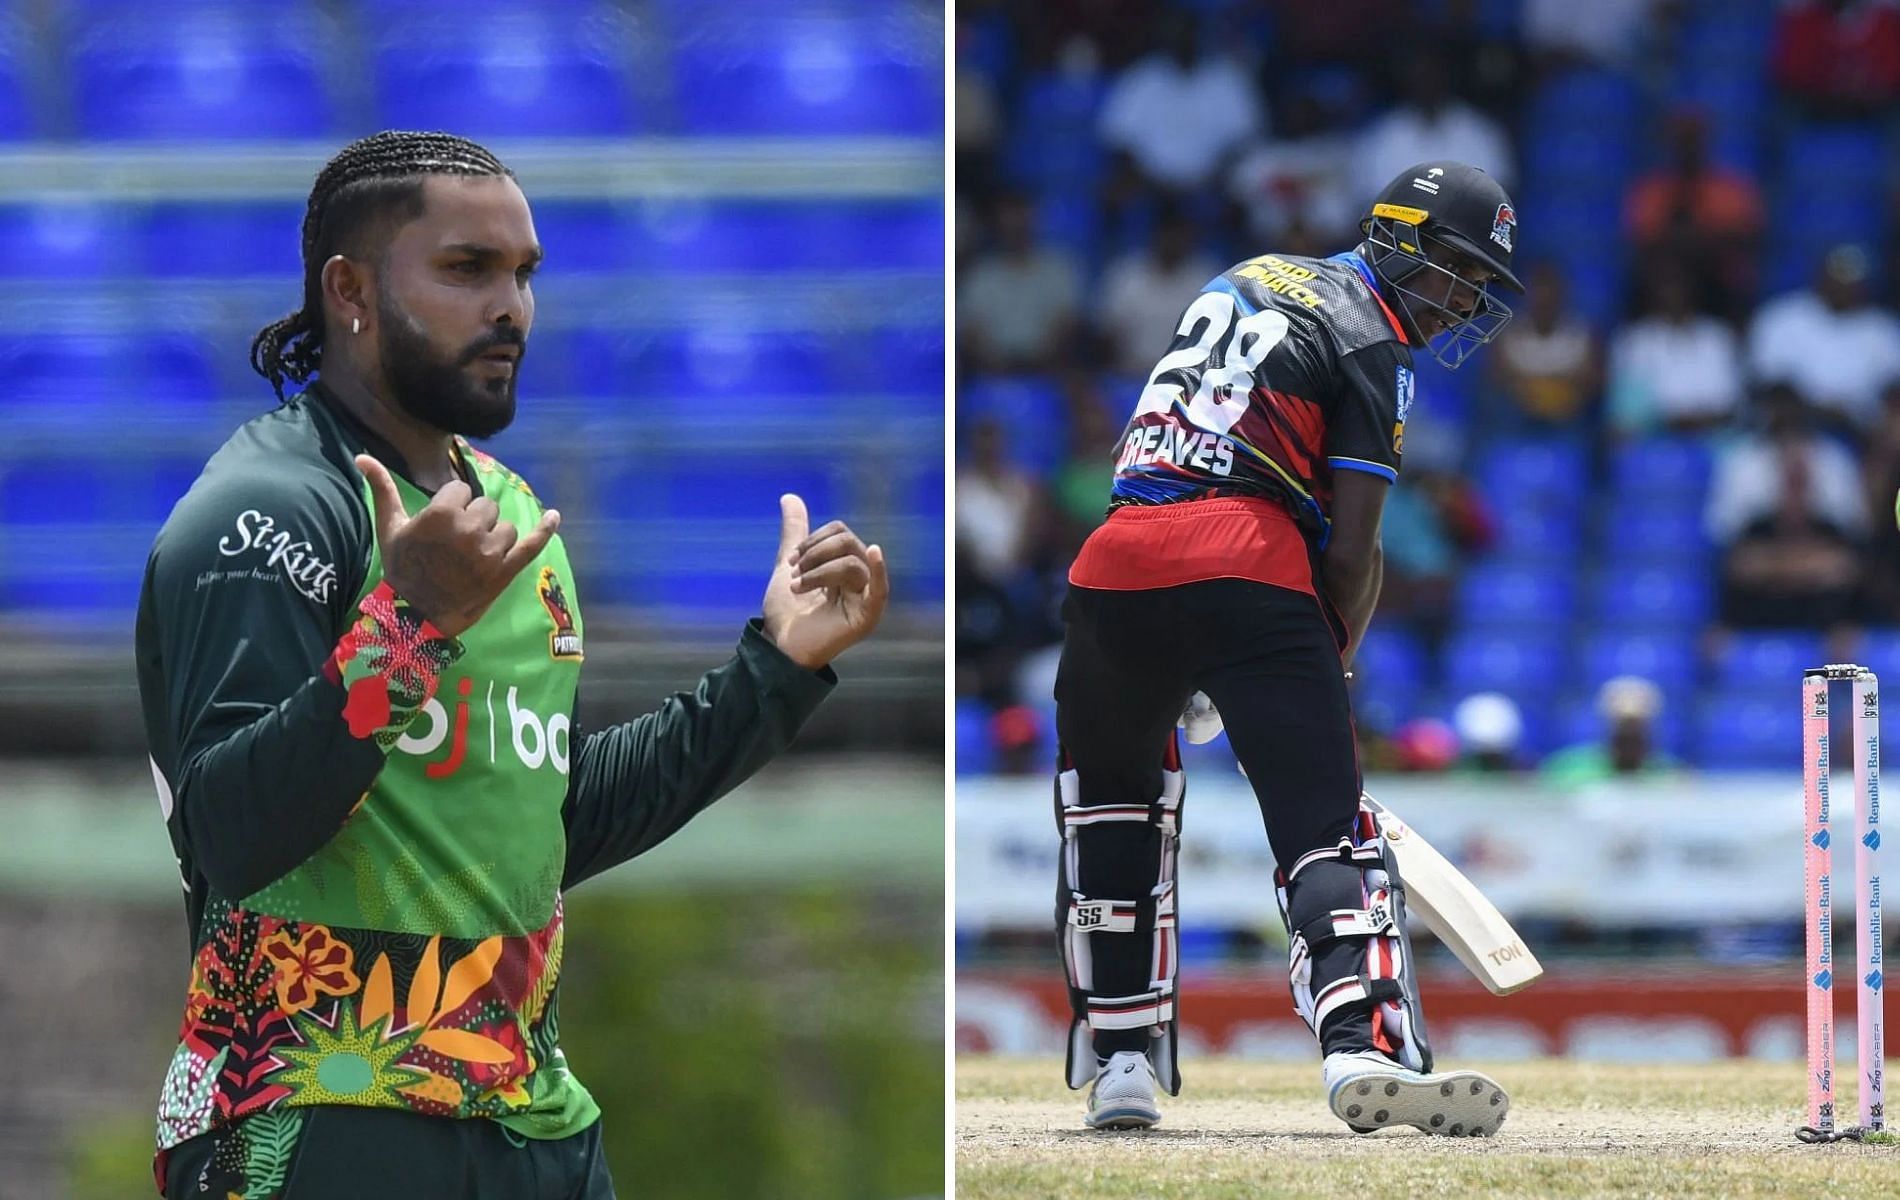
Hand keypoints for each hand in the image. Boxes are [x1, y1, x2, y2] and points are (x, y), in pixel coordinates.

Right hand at [355, 454, 558, 637]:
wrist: (415, 615)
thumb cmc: (401, 568)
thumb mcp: (390, 527)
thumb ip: (382, 489)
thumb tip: (361, 456)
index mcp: (442, 513)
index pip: (461, 492)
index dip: (451, 507)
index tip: (439, 528)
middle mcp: (469, 529)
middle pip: (485, 507)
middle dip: (473, 521)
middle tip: (454, 546)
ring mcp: (490, 551)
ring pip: (504, 526)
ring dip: (493, 537)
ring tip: (472, 557)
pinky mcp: (505, 571)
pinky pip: (531, 545)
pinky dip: (545, 530)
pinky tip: (554, 516)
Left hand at [762, 494, 888, 670]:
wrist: (779, 647)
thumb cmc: (787, 613)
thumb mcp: (789, 566)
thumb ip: (795, 534)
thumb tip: (789, 497)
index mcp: (845, 567)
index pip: (840, 533)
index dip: (814, 540)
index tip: (791, 560)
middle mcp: (859, 579)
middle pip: (846, 543)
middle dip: (815, 554)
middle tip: (795, 575)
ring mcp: (865, 597)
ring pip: (851, 562)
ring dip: (818, 571)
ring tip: (799, 587)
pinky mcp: (867, 616)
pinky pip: (879, 588)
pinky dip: (878, 569)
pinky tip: (874, 553)